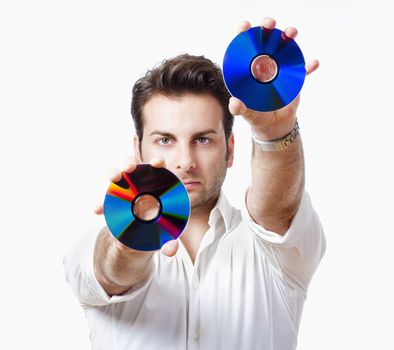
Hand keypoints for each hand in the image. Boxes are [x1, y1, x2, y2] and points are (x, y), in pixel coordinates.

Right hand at [94, 156, 178, 257]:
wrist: (139, 237)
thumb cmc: (157, 229)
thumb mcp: (164, 237)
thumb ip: (169, 243)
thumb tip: (171, 249)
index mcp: (158, 184)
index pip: (159, 168)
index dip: (158, 162)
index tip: (157, 164)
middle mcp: (140, 181)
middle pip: (135, 166)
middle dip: (130, 164)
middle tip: (128, 170)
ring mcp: (125, 188)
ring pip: (118, 175)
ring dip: (114, 174)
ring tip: (113, 179)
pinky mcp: (113, 199)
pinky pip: (106, 198)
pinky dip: (102, 203)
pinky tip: (98, 210)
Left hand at [228, 17, 319, 139]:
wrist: (275, 126)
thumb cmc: (257, 117)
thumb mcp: (247, 114)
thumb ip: (240, 109)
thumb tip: (234, 103)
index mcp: (248, 71)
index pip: (243, 49)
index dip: (243, 35)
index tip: (244, 26)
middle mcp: (263, 65)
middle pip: (265, 42)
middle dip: (266, 29)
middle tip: (268, 24)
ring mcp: (279, 70)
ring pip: (284, 49)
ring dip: (288, 37)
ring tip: (291, 33)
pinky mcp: (294, 79)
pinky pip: (302, 70)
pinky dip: (308, 66)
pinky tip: (313, 63)